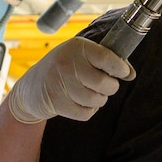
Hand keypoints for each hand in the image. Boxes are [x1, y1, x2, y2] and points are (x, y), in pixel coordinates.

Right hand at [6, 36, 134, 123]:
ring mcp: (61, 85)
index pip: (107, 58)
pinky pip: (86, 113)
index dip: (121, 68)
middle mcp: (68, 64)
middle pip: (104, 83)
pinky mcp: (57, 104)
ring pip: (97, 100)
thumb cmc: (63, 68)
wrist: (30, 87)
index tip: (124, 73)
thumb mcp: (80, 55)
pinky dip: (89, 111)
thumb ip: (106, 60)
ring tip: (92, 94)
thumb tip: (131, 74)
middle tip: (107, 86)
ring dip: (100, 100)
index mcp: (77, 47)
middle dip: (111, 87)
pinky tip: (82, 103)